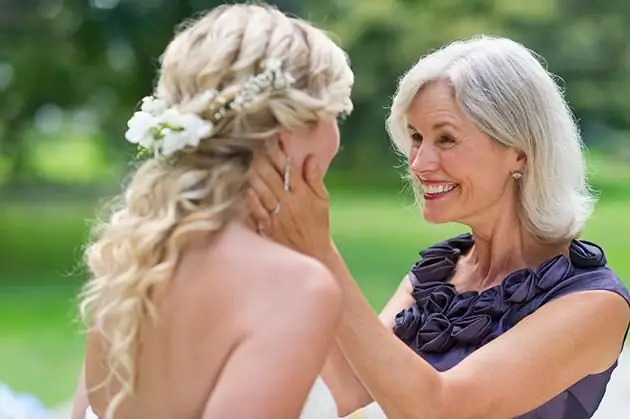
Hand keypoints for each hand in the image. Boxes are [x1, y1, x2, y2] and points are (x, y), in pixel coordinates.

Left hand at [247, 142, 332, 260]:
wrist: (312, 254)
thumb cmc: (317, 225)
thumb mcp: (323, 201)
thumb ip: (315, 179)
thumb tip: (310, 158)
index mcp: (303, 193)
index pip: (288, 166)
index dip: (278, 150)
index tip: (272, 137)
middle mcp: (289, 202)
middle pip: (270, 174)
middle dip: (261, 157)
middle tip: (252, 145)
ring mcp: (276, 214)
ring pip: (260, 188)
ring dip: (252, 173)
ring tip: (246, 160)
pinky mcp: (267, 226)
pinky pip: (254, 208)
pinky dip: (249, 196)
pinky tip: (244, 185)